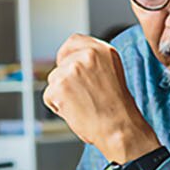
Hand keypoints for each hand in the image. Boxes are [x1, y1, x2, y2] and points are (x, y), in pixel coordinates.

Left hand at [42, 34, 160, 163]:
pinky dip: (57, 106)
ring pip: (54, 80)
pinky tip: (75, 111)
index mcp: (103, 50)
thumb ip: (93, 63)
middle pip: (61, 64)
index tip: (65, 63)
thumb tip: (73, 63)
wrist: (119, 128)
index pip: (74, 41)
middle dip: (65, 80)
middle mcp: (87, 55)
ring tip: (82, 105)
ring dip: (62, 94)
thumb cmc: (118, 110)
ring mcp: (72, 69)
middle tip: (82, 96)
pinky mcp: (59, 86)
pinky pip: (49, 96)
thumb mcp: (112, 74)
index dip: (67, 54)